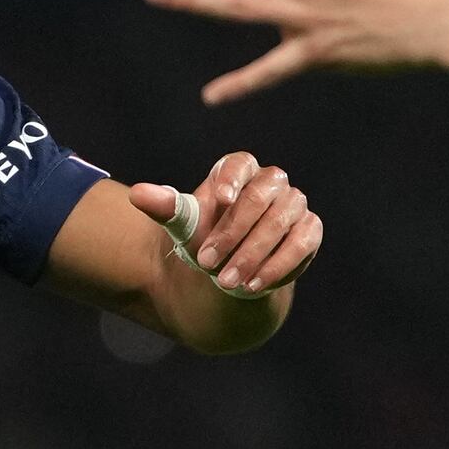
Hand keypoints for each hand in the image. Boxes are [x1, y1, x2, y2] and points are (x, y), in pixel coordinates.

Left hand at [131, 150, 322, 296]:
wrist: (233, 266)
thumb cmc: (207, 236)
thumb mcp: (184, 224)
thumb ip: (165, 207)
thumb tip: (138, 195)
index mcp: (241, 170)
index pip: (241, 164)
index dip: (233, 179)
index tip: (222, 199)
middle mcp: (272, 182)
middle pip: (259, 197)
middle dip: (233, 233)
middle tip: (207, 263)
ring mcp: (295, 204)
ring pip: (280, 222)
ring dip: (252, 254)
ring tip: (227, 282)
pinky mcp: (310, 230)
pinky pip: (300, 243)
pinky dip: (277, 265)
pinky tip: (253, 284)